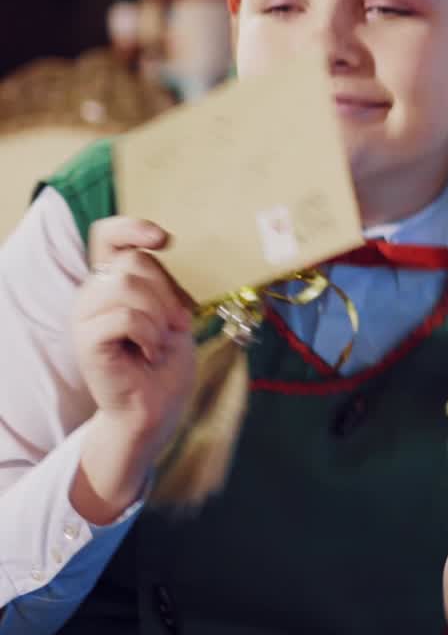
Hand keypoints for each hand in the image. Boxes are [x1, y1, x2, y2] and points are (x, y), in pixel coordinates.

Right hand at [70, 218, 194, 522]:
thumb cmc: (166, 359)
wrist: (157, 406)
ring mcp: (84, 316)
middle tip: (175, 325)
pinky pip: (125, 317)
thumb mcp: (171, 310)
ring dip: (160, 315)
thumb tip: (160, 244)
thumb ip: (159, 279)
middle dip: (168, 292)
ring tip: (160, 341)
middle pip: (134, 262)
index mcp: (112, 281)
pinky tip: (149, 353)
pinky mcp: (86, 340)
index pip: (108, 236)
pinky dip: (150, 334)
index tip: (165, 240)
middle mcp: (92, 293)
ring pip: (128, 285)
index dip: (132, 228)